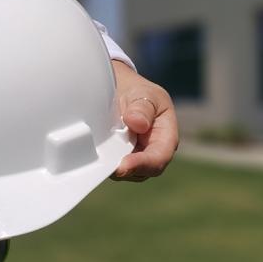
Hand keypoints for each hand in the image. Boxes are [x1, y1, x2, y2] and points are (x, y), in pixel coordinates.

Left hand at [111, 60, 178, 181]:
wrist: (121, 89)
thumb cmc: (137, 91)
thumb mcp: (143, 92)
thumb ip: (142, 107)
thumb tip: (138, 123)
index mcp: (166, 135)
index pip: (159, 157)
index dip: (142, 164)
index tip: (123, 166)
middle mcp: (153, 151)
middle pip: (143, 171)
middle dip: (125, 170)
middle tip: (106, 167)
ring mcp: (136, 157)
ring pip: (127, 172)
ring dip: (113, 167)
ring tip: (99, 157)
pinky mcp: (120, 158)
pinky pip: (113, 167)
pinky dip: (105, 163)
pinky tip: (96, 155)